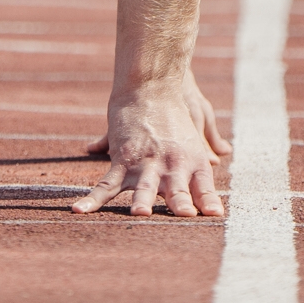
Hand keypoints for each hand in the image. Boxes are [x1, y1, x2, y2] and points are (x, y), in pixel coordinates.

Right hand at [73, 78, 228, 216]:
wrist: (148, 88)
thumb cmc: (175, 112)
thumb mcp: (197, 131)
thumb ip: (208, 149)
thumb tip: (224, 153)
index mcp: (192, 162)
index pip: (204, 186)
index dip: (208, 201)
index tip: (214, 215)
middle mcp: (171, 164)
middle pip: (177, 188)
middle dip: (180, 202)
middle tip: (186, 213)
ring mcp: (145, 162)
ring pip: (143, 188)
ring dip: (142, 200)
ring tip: (140, 213)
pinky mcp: (121, 159)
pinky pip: (106, 184)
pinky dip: (93, 199)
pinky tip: (79, 210)